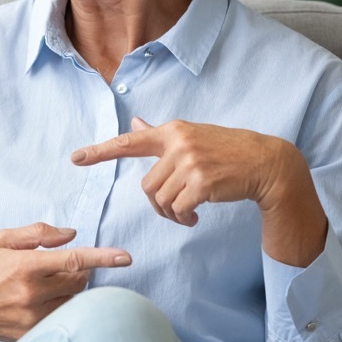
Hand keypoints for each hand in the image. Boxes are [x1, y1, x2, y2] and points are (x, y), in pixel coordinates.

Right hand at [0, 223, 129, 341]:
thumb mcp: (1, 240)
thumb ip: (37, 232)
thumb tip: (70, 234)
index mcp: (24, 265)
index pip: (73, 260)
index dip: (103, 257)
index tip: (126, 257)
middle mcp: (31, 293)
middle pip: (79, 281)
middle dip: (79, 270)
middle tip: (63, 265)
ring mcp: (33, 316)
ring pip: (73, 300)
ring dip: (72, 288)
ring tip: (51, 282)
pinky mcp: (32, 332)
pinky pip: (61, 315)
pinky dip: (61, 304)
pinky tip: (44, 298)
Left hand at [71, 117, 288, 226]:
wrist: (265, 163)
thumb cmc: (226, 150)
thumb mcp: (192, 136)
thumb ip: (161, 135)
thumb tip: (135, 124)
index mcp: (172, 131)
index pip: (129, 141)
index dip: (100, 151)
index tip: (75, 158)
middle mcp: (178, 144)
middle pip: (146, 185)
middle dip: (158, 203)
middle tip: (176, 208)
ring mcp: (190, 162)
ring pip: (160, 199)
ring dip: (171, 213)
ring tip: (187, 212)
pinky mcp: (203, 182)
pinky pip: (178, 209)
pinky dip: (183, 218)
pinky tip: (195, 217)